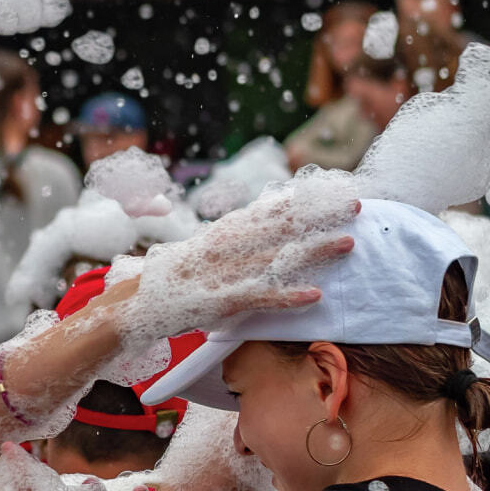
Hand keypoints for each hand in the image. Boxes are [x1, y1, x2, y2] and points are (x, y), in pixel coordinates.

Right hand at [121, 179, 359, 347]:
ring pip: (277, 257)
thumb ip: (232, 236)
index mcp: (223, 232)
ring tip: (347, 243)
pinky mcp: (220, 301)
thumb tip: (264, 217)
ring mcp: (224, 273)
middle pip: (281, 226)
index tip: (334, 188)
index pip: (269, 209)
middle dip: (319, 215)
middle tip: (354, 205)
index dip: (304, 198)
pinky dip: (287, 296)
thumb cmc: (173, 279)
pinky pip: (260, 297)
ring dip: (313, 251)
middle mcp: (226, 246)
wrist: (134, 302)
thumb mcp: (204, 251)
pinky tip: (314, 294)